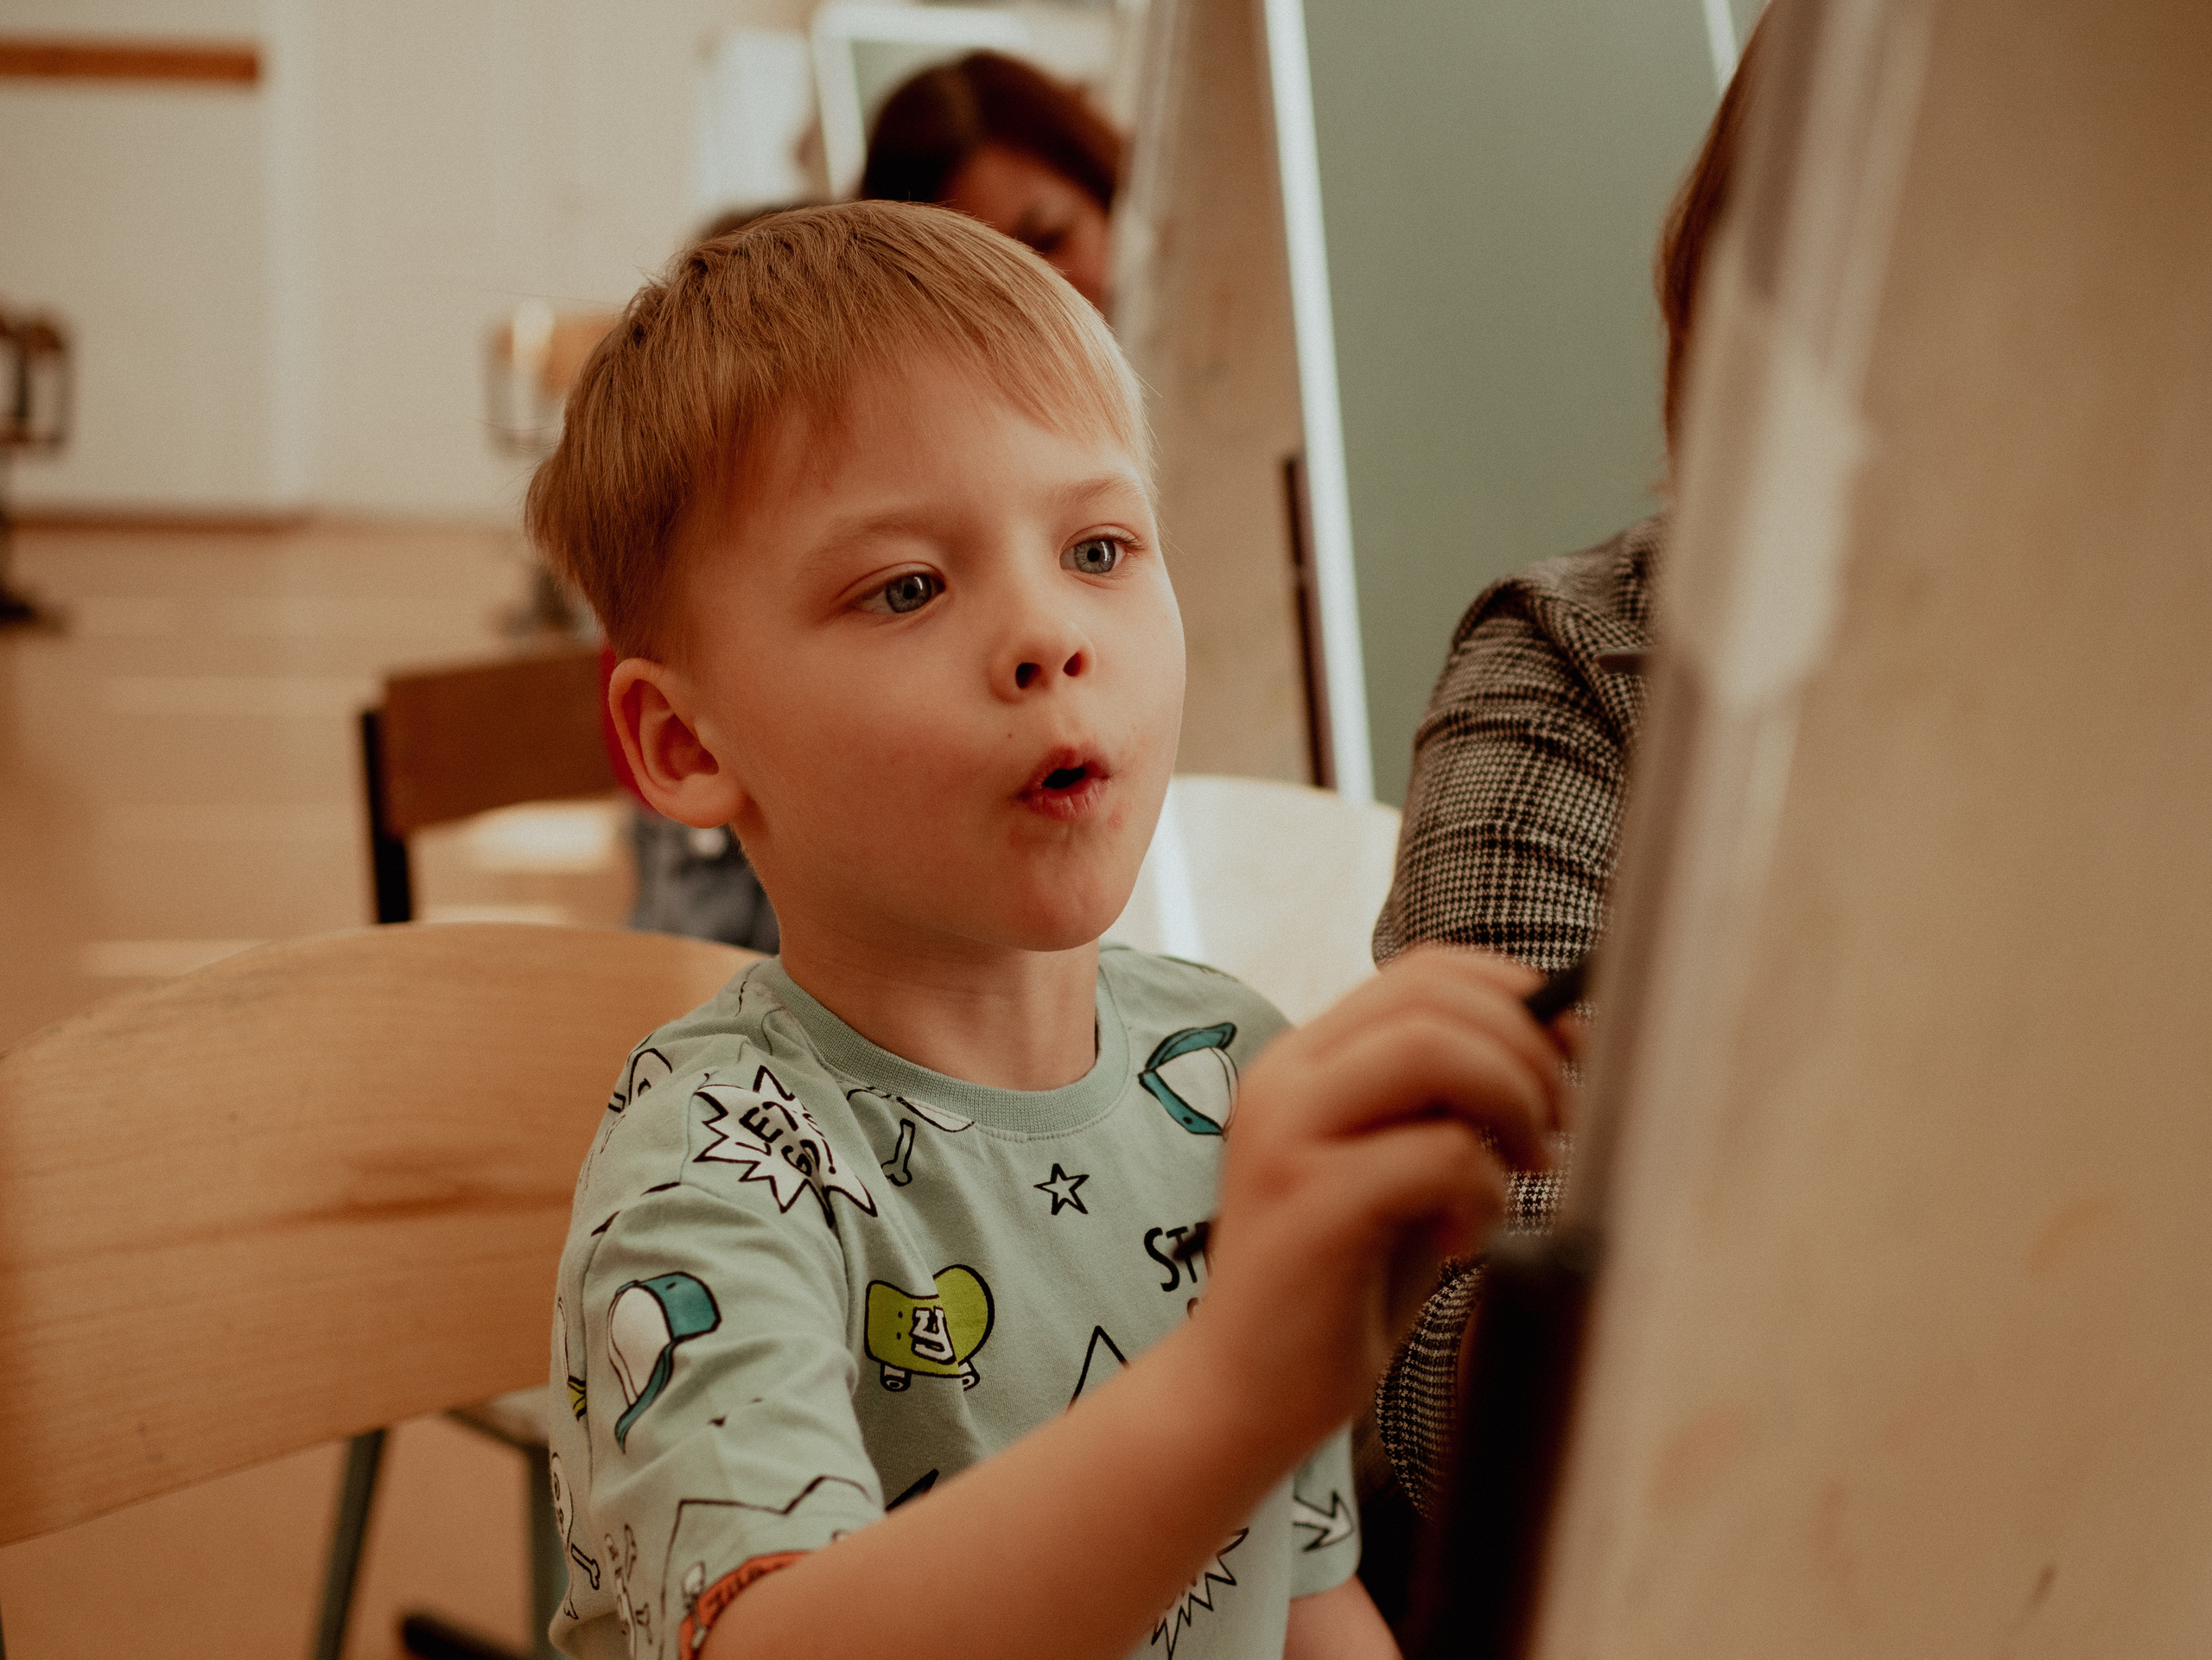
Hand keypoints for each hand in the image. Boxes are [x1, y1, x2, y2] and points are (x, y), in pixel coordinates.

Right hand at [1189, 946, 1572, 1457]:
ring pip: (1431, 1051)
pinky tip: (1465, 1239)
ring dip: (1513, 1102)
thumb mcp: (1402, 1169)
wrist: (1248, 1390)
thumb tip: (1562, 1037)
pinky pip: (1435, 1155)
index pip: (1424, 972)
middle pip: (1434, 1000)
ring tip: (1527, 1169)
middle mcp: (1285, 1079)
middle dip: (1528, 1052)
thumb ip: (1454, 1104)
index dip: (1516, 995)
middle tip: (1561, 1126)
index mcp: (1306, 1060)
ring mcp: (1287, 1135)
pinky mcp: (1307, 1204)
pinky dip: (1483, 1191)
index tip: (1571, 1057)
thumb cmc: (1343, 1280)